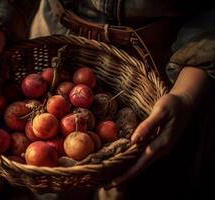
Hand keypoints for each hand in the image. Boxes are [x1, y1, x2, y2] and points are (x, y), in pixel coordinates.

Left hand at [107, 66, 209, 187]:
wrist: (186, 103)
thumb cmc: (173, 104)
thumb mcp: (160, 111)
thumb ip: (148, 125)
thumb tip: (134, 139)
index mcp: (162, 143)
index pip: (141, 163)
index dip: (127, 174)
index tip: (114, 182)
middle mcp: (161, 150)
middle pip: (140, 167)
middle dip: (124, 177)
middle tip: (107, 185)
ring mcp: (160, 148)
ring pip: (142, 163)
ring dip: (128, 171)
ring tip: (111, 177)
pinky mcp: (158, 144)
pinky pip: (144, 157)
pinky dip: (133, 162)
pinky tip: (123, 163)